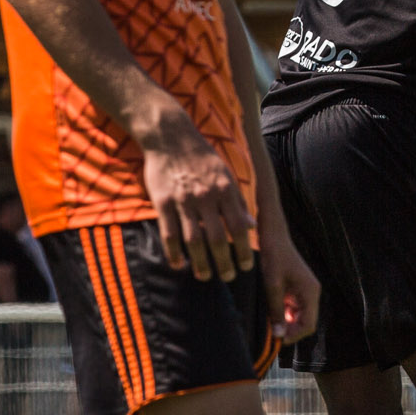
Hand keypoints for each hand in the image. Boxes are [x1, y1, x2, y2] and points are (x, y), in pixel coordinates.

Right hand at [137, 106, 254, 278]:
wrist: (170, 136)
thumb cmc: (202, 157)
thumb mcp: (227, 174)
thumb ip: (239, 201)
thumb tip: (252, 226)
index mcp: (225, 190)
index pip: (239, 227)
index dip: (244, 250)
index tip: (246, 266)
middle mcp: (206, 197)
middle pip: (217, 239)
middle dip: (224, 263)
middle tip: (228, 278)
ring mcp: (183, 200)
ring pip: (193, 240)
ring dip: (200, 263)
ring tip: (204, 276)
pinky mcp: (163, 201)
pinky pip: (168, 233)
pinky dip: (173, 252)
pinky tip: (178, 265)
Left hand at [265, 237, 320, 345]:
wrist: (273, 237)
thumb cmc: (273, 258)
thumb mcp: (272, 286)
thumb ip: (277, 311)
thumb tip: (279, 335)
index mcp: (311, 292)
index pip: (309, 324)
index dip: (294, 335)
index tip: (277, 340)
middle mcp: (312, 293)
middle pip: (305, 322)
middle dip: (290, 330)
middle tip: (271, 334)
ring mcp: (305, 292)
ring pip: (299, 317)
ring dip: (285, 323)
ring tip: (269, 323)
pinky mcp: (297, 290)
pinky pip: (293, 309)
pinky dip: (283, 314)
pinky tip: (270, 312)